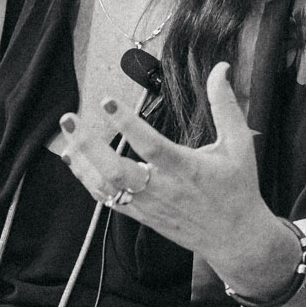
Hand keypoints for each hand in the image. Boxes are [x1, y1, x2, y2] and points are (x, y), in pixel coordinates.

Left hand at [55, 63, 298, 297]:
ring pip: (105, 186)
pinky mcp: (142, 216)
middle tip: (69, 118)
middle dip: (87, 145)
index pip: (151, 145)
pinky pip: (106, 199)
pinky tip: (73, 160)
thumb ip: (225, 105)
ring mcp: (148, 205)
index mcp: (186, 168)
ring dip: (81, 161)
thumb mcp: (239, 144)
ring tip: (66, 134)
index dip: (128, 124)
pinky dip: (87, 179)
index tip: (107, 101)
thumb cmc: (238, 188)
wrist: (235, 239)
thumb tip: (221, 68)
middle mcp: (163, 189)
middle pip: (115, 170)